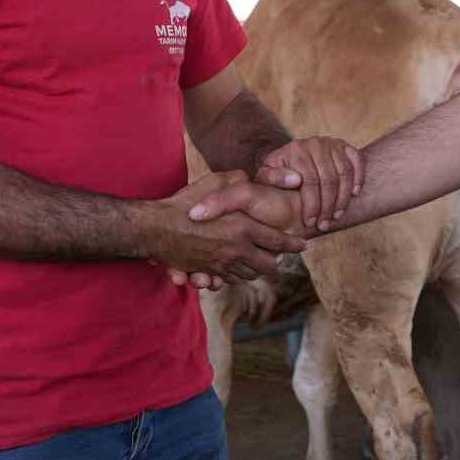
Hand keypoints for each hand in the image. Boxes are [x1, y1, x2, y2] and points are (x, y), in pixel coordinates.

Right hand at [148, 171, 304, 286]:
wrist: (156, 229)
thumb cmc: (184, 203)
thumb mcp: (214, 182)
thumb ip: (237, 181)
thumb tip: (251, 179)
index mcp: (244, 229)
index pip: (279, 241)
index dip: (293, 244)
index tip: (303, 244)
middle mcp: (237, 251)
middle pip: (268, 266)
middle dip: (275, 262)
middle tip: (278, 256)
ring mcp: (223, 265)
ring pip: (250, 275)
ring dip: (257, 270)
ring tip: (260, 262)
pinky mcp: (209, 272)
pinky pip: (230, 280)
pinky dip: (237, 276)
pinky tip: (237, 268)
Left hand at [252, 137, 365, 231]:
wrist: (292, 156)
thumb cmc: (278, 172)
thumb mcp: (266, 175)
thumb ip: (272, 178)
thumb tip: (295, 180)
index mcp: (296, 150)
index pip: (309, 181)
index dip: (311, 205)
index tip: (310, 222)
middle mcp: (315, 144)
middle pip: (328, 180)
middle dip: (327, 206)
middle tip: (324, 225)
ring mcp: (332, 144)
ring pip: (344, 173)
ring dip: (343, 198)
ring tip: (337, 215)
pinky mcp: (345, 146)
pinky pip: (357, 161)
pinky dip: (359, 178)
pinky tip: (354, 194)